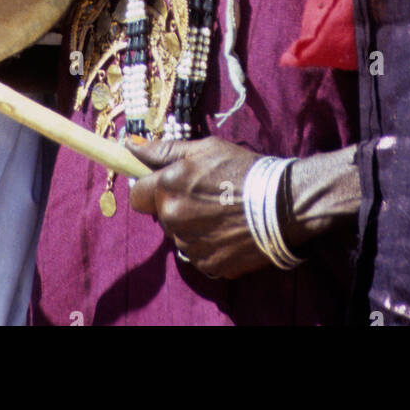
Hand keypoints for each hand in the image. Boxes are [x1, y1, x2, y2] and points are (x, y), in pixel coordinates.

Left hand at [127, 137, 362, 279]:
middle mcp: (173, 219)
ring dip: (190, 225)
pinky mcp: (206, 264)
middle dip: (173, 205)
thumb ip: (163, 150)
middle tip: (202, 195)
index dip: (149, 187)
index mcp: (168, 187)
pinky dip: (207, 243)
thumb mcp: (204, 147)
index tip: (165, 183)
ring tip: (219, 212)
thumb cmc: (242, 168)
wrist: (280, 204)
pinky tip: (226, 229)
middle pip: (160, 215)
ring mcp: (189, 245)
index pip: (137, 194)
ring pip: (178, 235)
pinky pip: (197, 252)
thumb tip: (129, 146)